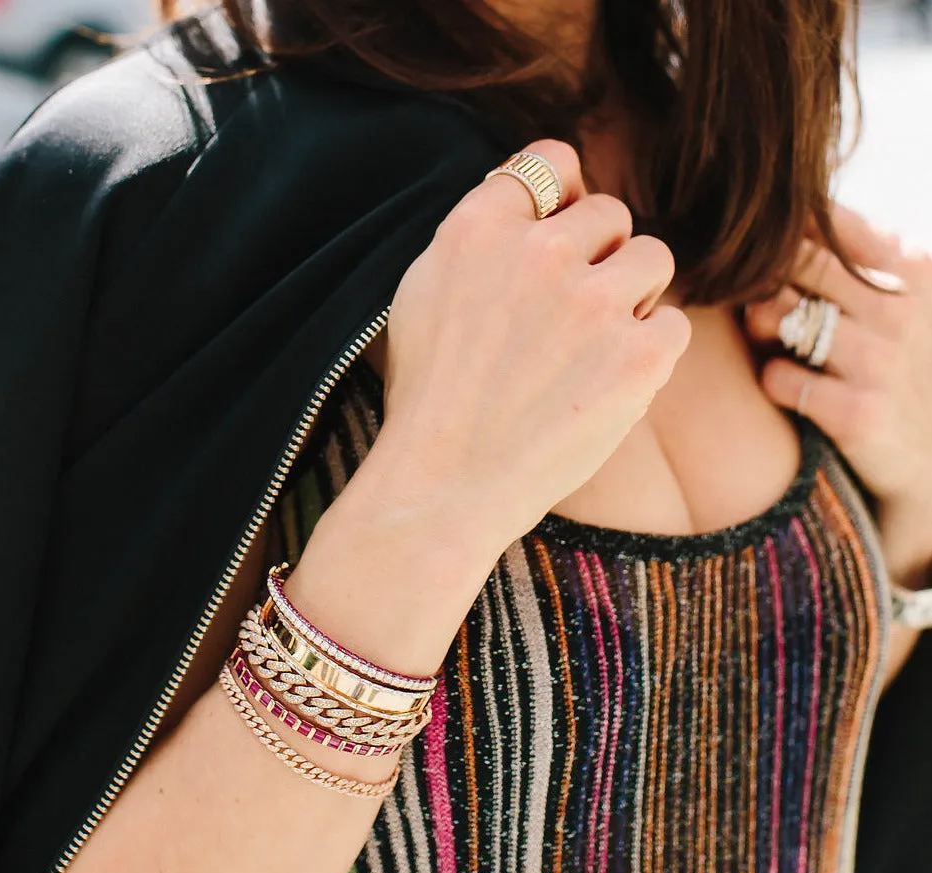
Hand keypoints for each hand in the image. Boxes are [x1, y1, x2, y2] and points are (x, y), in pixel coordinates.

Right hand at [372, 139, 690, 544]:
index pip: (551, 163)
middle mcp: (538, 253)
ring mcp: (592, 304)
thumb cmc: (431, 399)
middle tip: (574, 312)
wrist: (445, 484)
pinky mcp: (636, 357)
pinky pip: (674, 322)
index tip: (565, 231)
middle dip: (600, 255)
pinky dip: (651, 350)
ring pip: (653, 257)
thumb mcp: (424, 293)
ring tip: (598, 345)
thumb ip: (479, 239)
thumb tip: (538, 207)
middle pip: (610, 212)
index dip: (564, 196)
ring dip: (633, 295)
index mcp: (479, 229)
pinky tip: (612, 381)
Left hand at [745, 203, 931, 584]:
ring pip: (779, 316)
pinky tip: (784, 381)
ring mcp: (879, 363)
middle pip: (796, 265)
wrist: (929, 455)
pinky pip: (778, 377)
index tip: (766, 248)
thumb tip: (800, 215)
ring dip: (760, 325)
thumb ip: (866, 257)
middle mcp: (900, 312)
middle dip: (764, 278)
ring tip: (770, 337)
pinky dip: (770, 376)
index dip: (789, 234)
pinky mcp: (857, 413)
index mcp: (913, 272)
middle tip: (756, 297)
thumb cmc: (901, 366)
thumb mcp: (904, 302)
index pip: (835, 225)